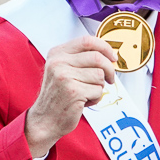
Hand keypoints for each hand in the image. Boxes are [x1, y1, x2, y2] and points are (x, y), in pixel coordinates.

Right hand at [24, 36, 117, 158]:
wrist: (45, 119)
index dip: (105, 47)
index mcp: (57, 53)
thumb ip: (82, 60)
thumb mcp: (64, 70)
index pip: (87, 40)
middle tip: (110, 79)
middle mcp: (58, 62)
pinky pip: (98, 91)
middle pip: (97, 57)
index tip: (113, 57)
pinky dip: (95, 98)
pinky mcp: (73, 91)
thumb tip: (110, 55)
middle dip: (109, 70)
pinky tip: (83, 102)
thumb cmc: (59, 96)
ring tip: (86, 93)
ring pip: (99, 75)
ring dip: (99, 87)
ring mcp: (64, 76)